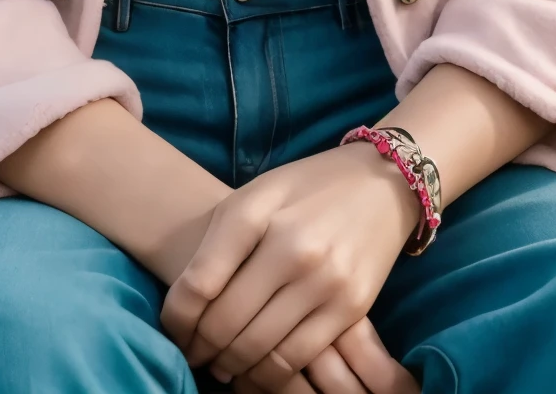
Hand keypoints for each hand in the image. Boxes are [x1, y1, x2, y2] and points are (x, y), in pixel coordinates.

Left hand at [162, 143, 420, 390]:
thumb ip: (219, 240)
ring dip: (230, 366)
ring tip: (220, 365)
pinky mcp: (352, 307)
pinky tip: (254, 371)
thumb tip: (188, 304)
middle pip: (225, 323)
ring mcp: (325, 281)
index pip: (199, 282)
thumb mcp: (257, 193)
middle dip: (199, 347)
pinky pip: (296, 358)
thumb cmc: (307, 187)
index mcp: (257, 213)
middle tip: (192, 354)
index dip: (176, 318)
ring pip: (258, 349)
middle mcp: (291, 248)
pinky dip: (267, 375)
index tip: (172, 330)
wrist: (383, 180)